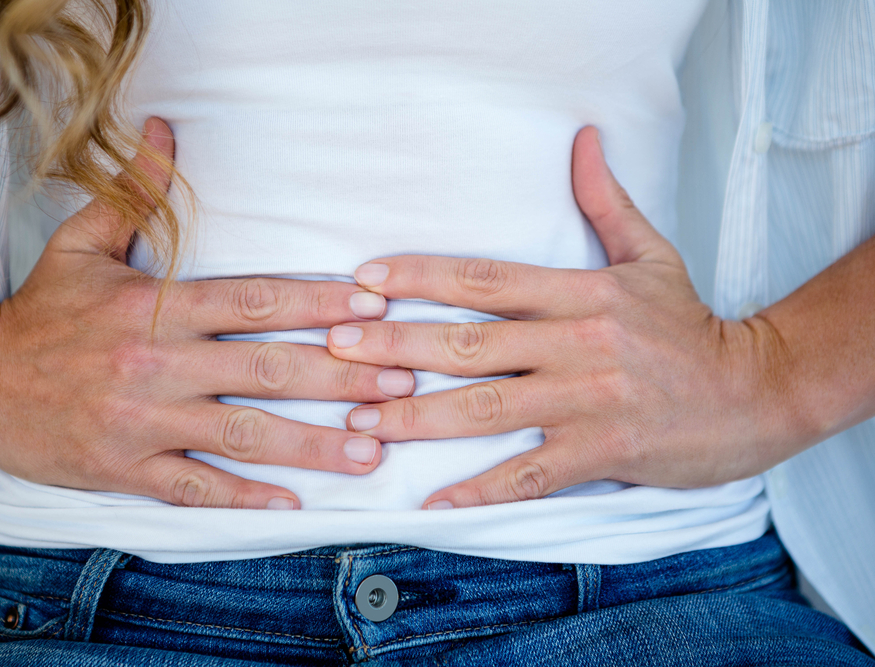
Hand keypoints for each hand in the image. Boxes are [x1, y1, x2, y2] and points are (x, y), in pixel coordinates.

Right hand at [0, 118, 410, 508]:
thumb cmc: (40, 311)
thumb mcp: (82, 243)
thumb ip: (134, 194)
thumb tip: (166, 130)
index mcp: (157, 306)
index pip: (256, 301)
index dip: (320, 304)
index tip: (375, 309)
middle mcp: (158, 364)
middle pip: (267, 370)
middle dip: (342, 377)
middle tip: (402, 382)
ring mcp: (145, 422)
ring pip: (243, 434)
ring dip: (314, 443)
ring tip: (374, 449)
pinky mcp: (127, 468)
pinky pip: (195, 488)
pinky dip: (245, 496)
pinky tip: (294, 503)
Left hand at [327, 126, 797, 508]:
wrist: (757, 392)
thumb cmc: (691, 326)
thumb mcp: (651, 255)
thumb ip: (605, 201)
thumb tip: (582, 138)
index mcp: (581, 292)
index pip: (484, 277)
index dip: (420, 276)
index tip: (365, 279)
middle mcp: (576, 342)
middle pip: (469, 343)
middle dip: (395, 346)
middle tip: (335, 347)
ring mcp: (586, 400)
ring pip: (486, 408)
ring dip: (416, 417)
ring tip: (358, 421)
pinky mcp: (601, 451)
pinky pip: (529, 474)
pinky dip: (479, 488)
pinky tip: (432, 498)